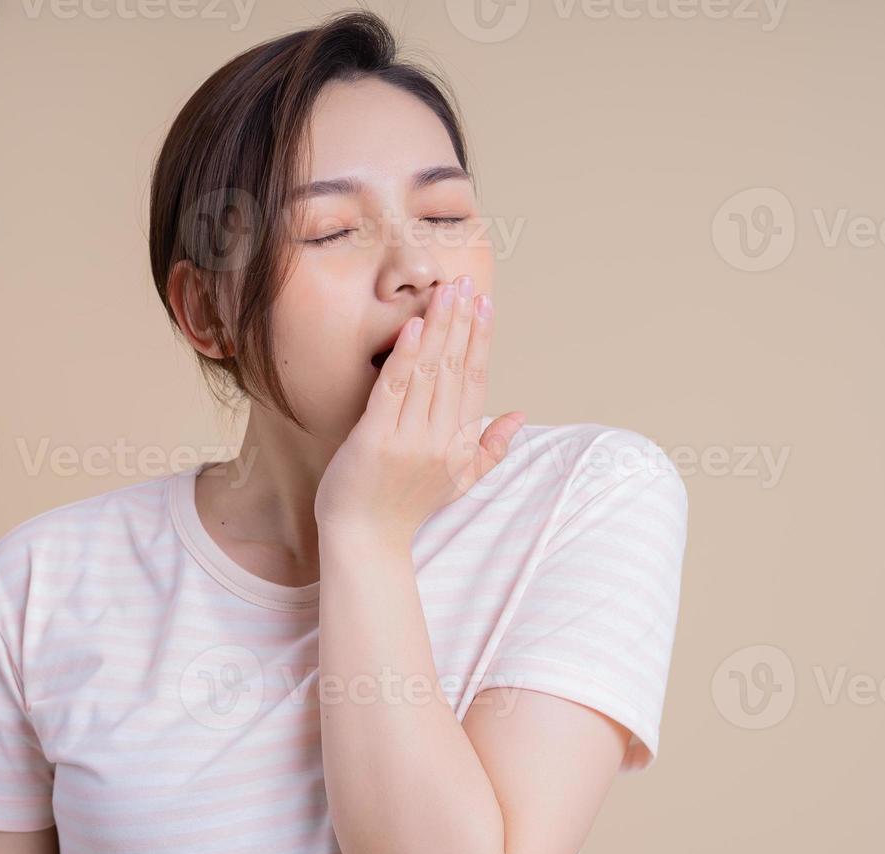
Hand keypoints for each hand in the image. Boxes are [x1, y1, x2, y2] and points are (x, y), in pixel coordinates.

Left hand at [313, 274, 525, 542]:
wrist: (366, 540)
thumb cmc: (405, 508)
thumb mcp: (459, 481)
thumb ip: (490, 448)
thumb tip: (519, 415)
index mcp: (459, 443)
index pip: (476, 380)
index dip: (481, 340)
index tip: (485, 305)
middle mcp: (440, 439)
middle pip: (456, 369)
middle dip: (461, 322)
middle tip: (465, 283)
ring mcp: (408, 439)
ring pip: (429, 373)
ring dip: (438, 329)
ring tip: (446, 292)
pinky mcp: (376, 440)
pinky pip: (394, 390)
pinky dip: (405, 356)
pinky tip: (413, 326)